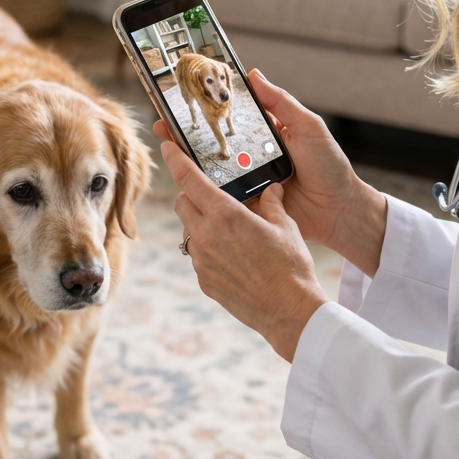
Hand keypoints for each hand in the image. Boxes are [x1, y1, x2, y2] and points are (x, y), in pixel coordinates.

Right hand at [153, 71, 387, 275]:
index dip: (208, 107)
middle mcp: (251, 156)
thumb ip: (281, 102)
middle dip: (187, 133)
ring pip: (212, 169)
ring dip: (189, 161)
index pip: (231, 116)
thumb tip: (254, 74)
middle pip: (213, 142)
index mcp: (264, 134)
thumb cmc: (329, 166)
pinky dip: (204, 191)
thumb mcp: (308, 127)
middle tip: (165, 123)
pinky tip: (185, 182)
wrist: (339, 211)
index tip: (184, 96)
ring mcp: (247, 180)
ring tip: (169, 149)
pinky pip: (221, 197)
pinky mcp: (246, 204)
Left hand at [163, 140, 326, 361]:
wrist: (289, 311)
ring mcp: (202, 261)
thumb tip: (270, 189)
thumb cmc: (291, 266)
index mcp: (226, 215)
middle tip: (210, 195)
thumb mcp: (285, 226)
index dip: (175, 159)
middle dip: (191, 195)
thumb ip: (271, 203)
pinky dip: (208, 250)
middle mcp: (207, 236)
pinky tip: (233, 256)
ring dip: (200, 223)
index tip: (168, 146)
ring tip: (228, 230)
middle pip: (182, 203)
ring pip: (188, 231)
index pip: (189, 179)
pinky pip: (198, 256)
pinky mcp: (203, 281)